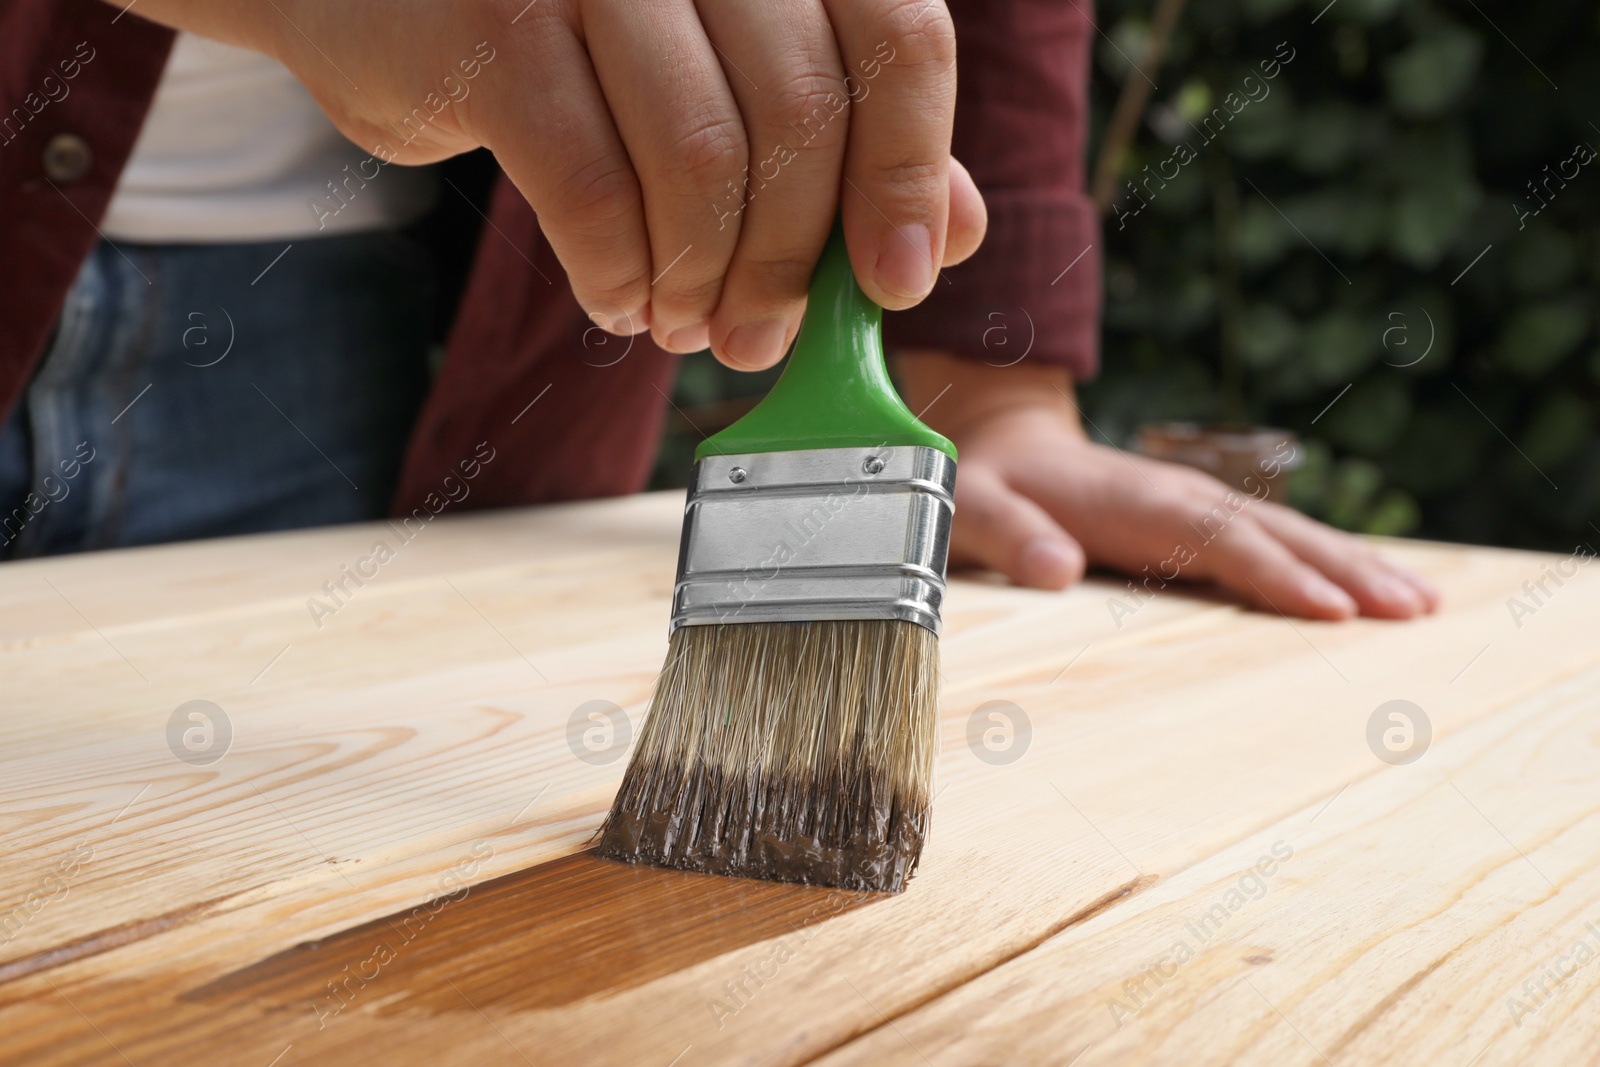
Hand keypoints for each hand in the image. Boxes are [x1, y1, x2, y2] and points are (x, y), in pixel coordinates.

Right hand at [129, 0, 985, 366]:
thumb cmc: (562, 24)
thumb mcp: (717, 57)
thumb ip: (841, 126)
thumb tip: (953, 229)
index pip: (894, 37)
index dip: (909, 172)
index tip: (900, 280)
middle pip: (802, 116)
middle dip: (791, 263)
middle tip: (762, 339)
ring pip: (700, 161)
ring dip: (703, 280)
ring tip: (685, 323)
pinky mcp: (493, 25)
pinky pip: (593, 191)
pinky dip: (618, 275)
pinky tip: (619, 298)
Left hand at [895, 352, 1440, 620]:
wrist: (1000, 444)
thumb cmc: (983, 486)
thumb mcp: (969, 507)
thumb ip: (1007, 535)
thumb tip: (1056, 569)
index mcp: (1130, 501)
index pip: (1213, 539)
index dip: (1271, 573)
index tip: (1331, 610)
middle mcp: (1178, 497)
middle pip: (1272, 533)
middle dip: (1344, 570)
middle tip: (1412, 612)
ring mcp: (1196, 505)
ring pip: (1287, 533)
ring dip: (1354, 565)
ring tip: (1420, 604)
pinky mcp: (1202, 518)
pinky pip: (1274, 539)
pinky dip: (1328, 561)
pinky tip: (1373, 588)